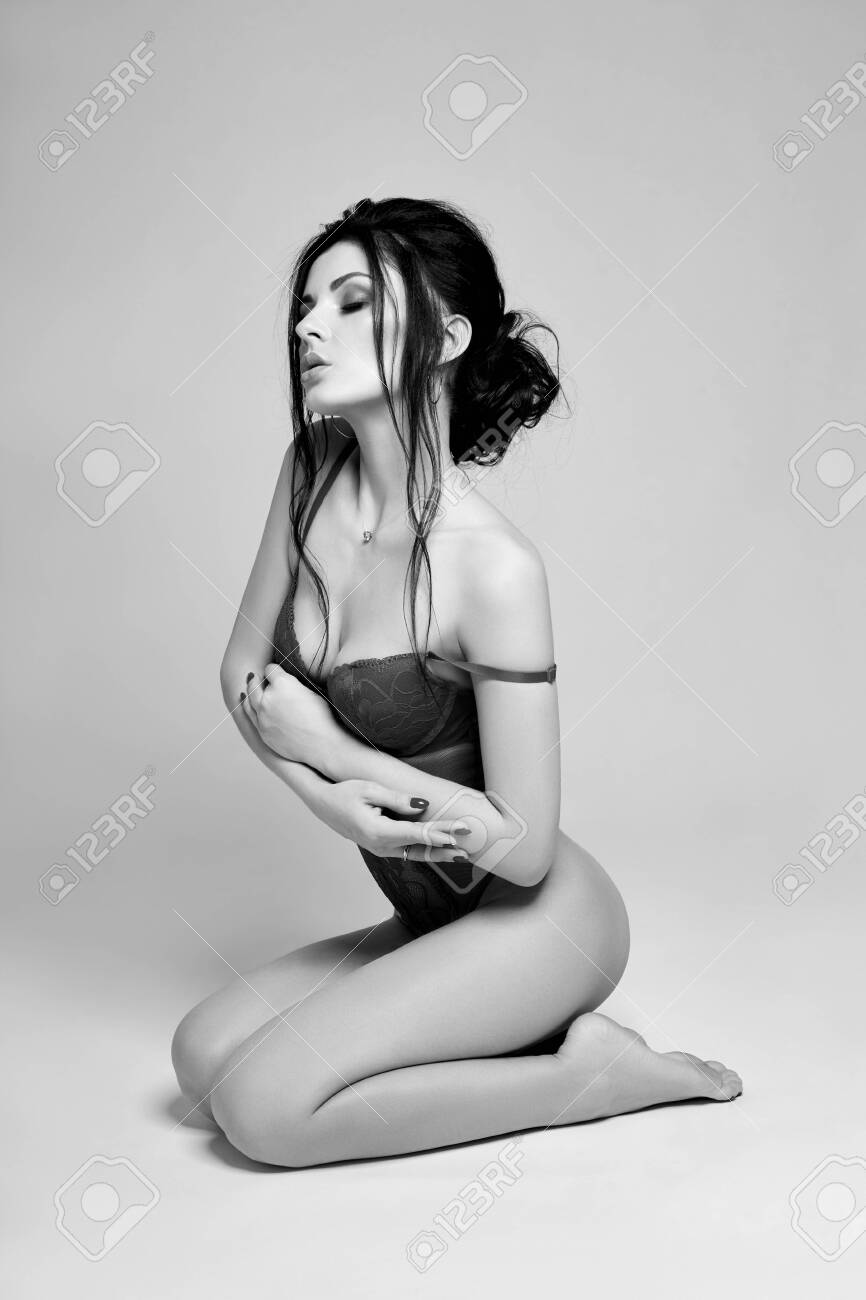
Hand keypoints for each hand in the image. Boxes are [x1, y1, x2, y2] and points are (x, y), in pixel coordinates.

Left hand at [240, 662, 339, 766]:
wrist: (322, 745)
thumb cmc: (322, 718)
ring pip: (249, 698)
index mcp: (282, 683)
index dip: (274, 670)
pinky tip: (248, 702)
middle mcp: (268, 698)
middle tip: (260, 678)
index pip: (270, 669)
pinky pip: (249, 714)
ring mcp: (262, 716)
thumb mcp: (311, 692)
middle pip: (255, 683)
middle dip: (259, 679)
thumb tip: (285, 683)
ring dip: (251, 692)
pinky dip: (248, 706)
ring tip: (252, 688)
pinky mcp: (261, 731)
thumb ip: (293, 685)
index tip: (276, 672)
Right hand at [314, 780, 472, 862]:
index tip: (460, 831)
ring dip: (438, 853)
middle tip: (469, 846)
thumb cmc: (345, 793)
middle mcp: (380, 846)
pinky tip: (441, 850)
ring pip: (415, 854)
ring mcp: (380, 850)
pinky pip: (407, 851)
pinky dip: (426, 850)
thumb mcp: (371, 789)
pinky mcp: (381, 847)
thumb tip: (423, 806)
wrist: (323, 804)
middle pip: (420, 848)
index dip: (441, 832)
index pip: (418, 834)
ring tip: (461, 855)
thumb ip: (398, 799)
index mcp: (379, 832)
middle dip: (446, 847)